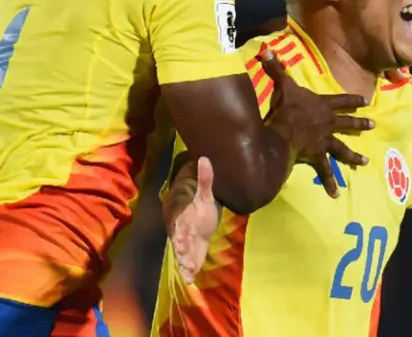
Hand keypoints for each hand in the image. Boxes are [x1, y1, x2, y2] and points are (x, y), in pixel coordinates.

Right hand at [164, 157, 219, 283]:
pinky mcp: (191, 254)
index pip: (179, 223)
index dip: (180, 231)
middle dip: (182, 247)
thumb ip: (206, 178)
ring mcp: (185, 244)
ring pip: (182, 253)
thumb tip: (205, 157)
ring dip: (184, 261)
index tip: (182, 237)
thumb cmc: (201, 207)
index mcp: (182, 216)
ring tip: (188, 270)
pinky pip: (187, 263)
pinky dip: (188, 272)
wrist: (200, 221)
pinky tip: (190, 280)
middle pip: (179, 240)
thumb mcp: (206, 193)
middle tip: (184, 254)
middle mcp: (180, 231)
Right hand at [260, 48, 371, 197]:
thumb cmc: (285, 108)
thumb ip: (276, 68)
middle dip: (360, 124)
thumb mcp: (283, 85)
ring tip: (365, 162)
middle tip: (373, 125)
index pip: (342, 101)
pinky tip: (336, 194)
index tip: (367, 102)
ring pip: (342, 149)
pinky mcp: (317, 155)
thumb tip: (267, 49)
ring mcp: (324, 141)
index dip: (353, 100)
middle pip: (347, 124)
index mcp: (322, 106)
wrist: (284, 130)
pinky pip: (324, 171)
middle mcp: (327, 123)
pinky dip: (330, 183)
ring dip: (353, 156)